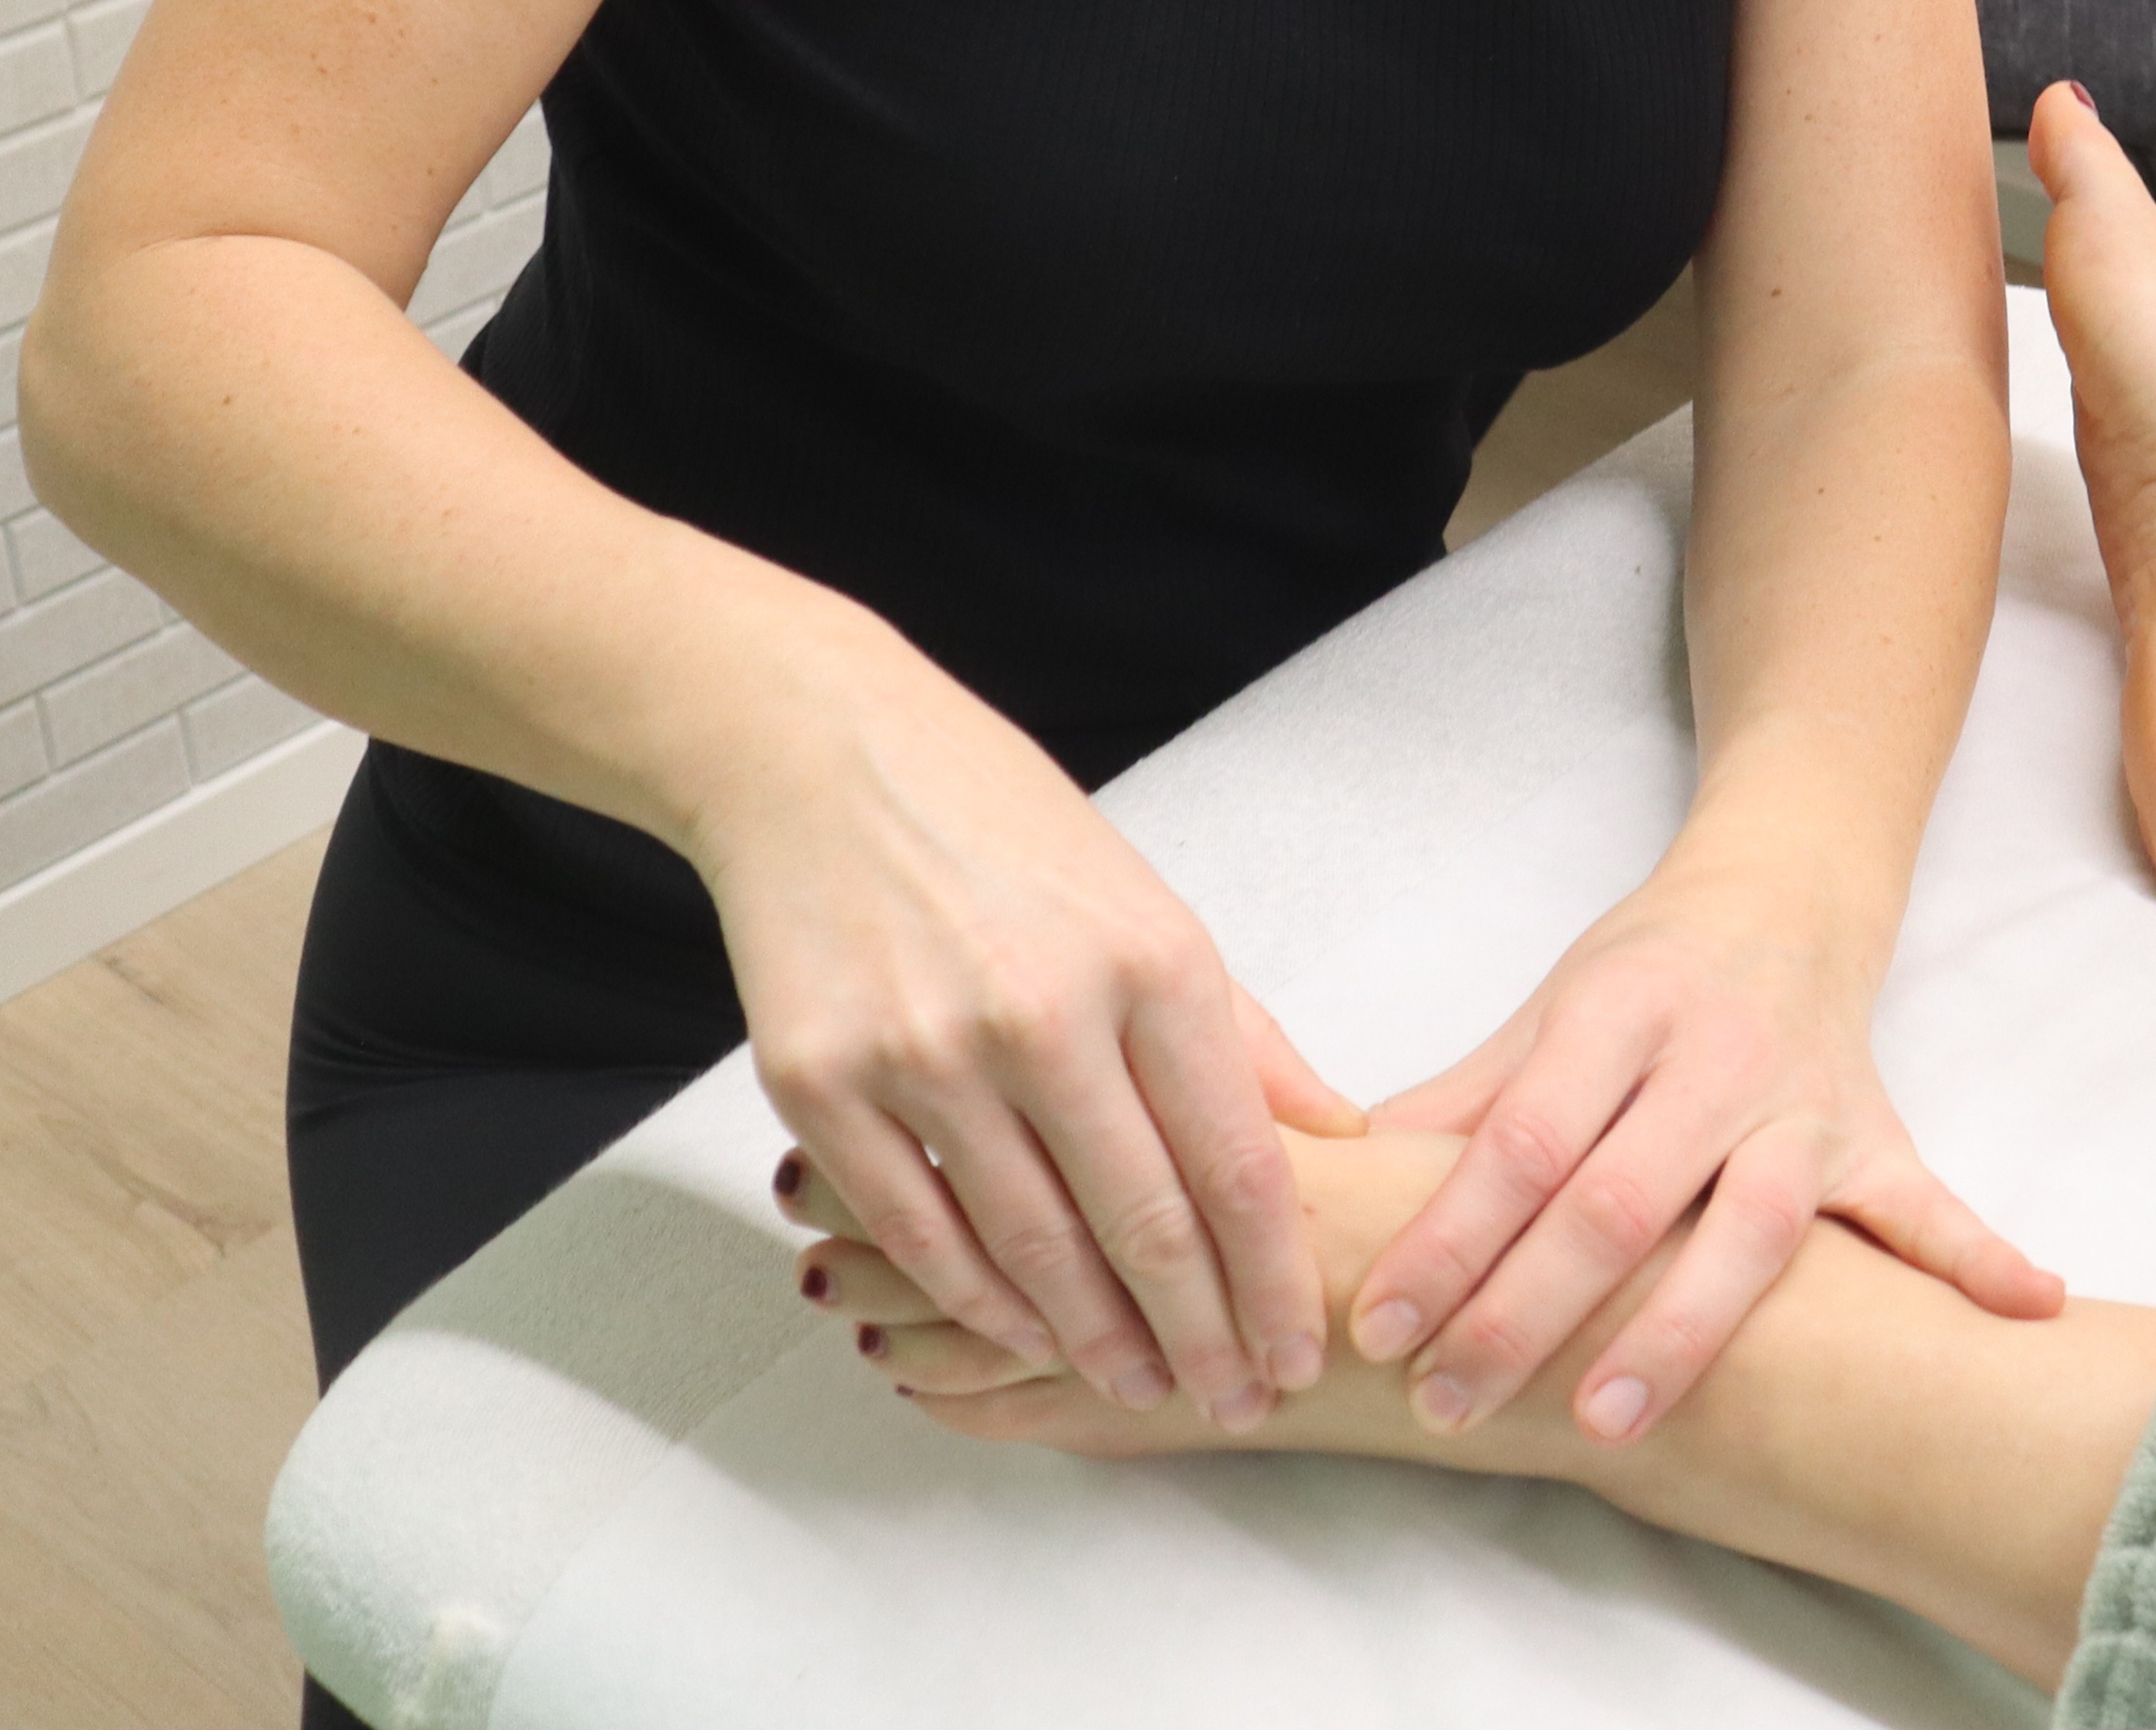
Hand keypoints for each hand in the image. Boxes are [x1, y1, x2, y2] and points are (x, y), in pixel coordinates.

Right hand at [699, 644, 1362, 1435]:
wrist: (821, 756)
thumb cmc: (999, 824)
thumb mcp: (1146, 902)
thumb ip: (1237, 1030)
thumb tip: (1334, 1131)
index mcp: (1148, 958)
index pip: (1235, 1159)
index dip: (1274, 1275)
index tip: (1300, 1346)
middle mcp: (1044, 1010)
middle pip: (1145, 1222)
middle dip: (1201, 1333)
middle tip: (1234, 1397)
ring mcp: (927, 1054)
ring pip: (1033, 1246)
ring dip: (1095, 1337)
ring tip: (1143, 1386)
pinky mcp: (825, 1086)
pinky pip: (918, 1230)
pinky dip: (976, 1297)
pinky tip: (1021, 1330)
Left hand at [1340, 869, 2058, 1443]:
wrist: (1789, 884)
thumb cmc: (1648, 970)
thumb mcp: (1545, 1011)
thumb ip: (1457, 1100)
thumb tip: (1332, 1183)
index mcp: (1619, 1011)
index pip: (1524, 1137)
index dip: (1451, 1234)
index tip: (1383, 1323)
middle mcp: (1715, 1055)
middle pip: (1617, 1196)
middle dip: (1529, 1309)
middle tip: (1453, 1401)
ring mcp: (1805, 1098)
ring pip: (1749, 1223)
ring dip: (1680, 1328)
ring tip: (1610, 1422)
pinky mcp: (1876, 1133)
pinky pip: (1927, 1204)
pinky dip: (1976, 1257)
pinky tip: (2025, 1308)